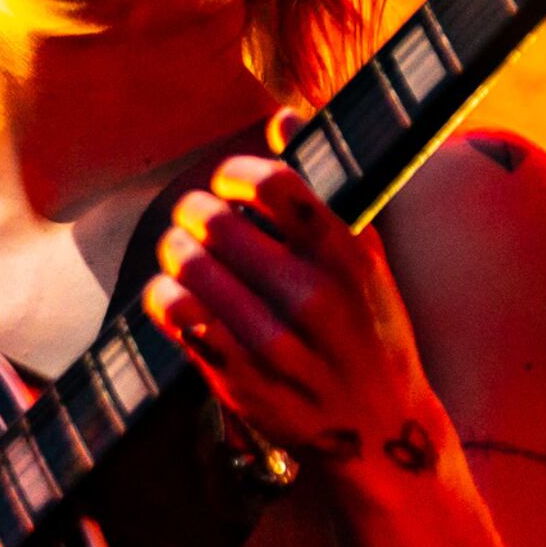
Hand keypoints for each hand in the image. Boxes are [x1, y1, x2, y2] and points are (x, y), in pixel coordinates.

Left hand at [139, 132, 442, 484]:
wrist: (380, 432)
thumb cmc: (368, 331)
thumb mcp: (366, 258)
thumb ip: (321, 189)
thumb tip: (282, 114)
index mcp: (349, 256)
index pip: (274, 184)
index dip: (235, 172)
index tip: (228, 183)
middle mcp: (314, 298)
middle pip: (218, 222)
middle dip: (194, 211)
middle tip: (195, 220)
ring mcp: (276, 344)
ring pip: (190, 266)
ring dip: (175, 250)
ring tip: (182, 253)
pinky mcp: (242, 382)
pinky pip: (177, 317)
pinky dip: (164, 295)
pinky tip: (174, 294)